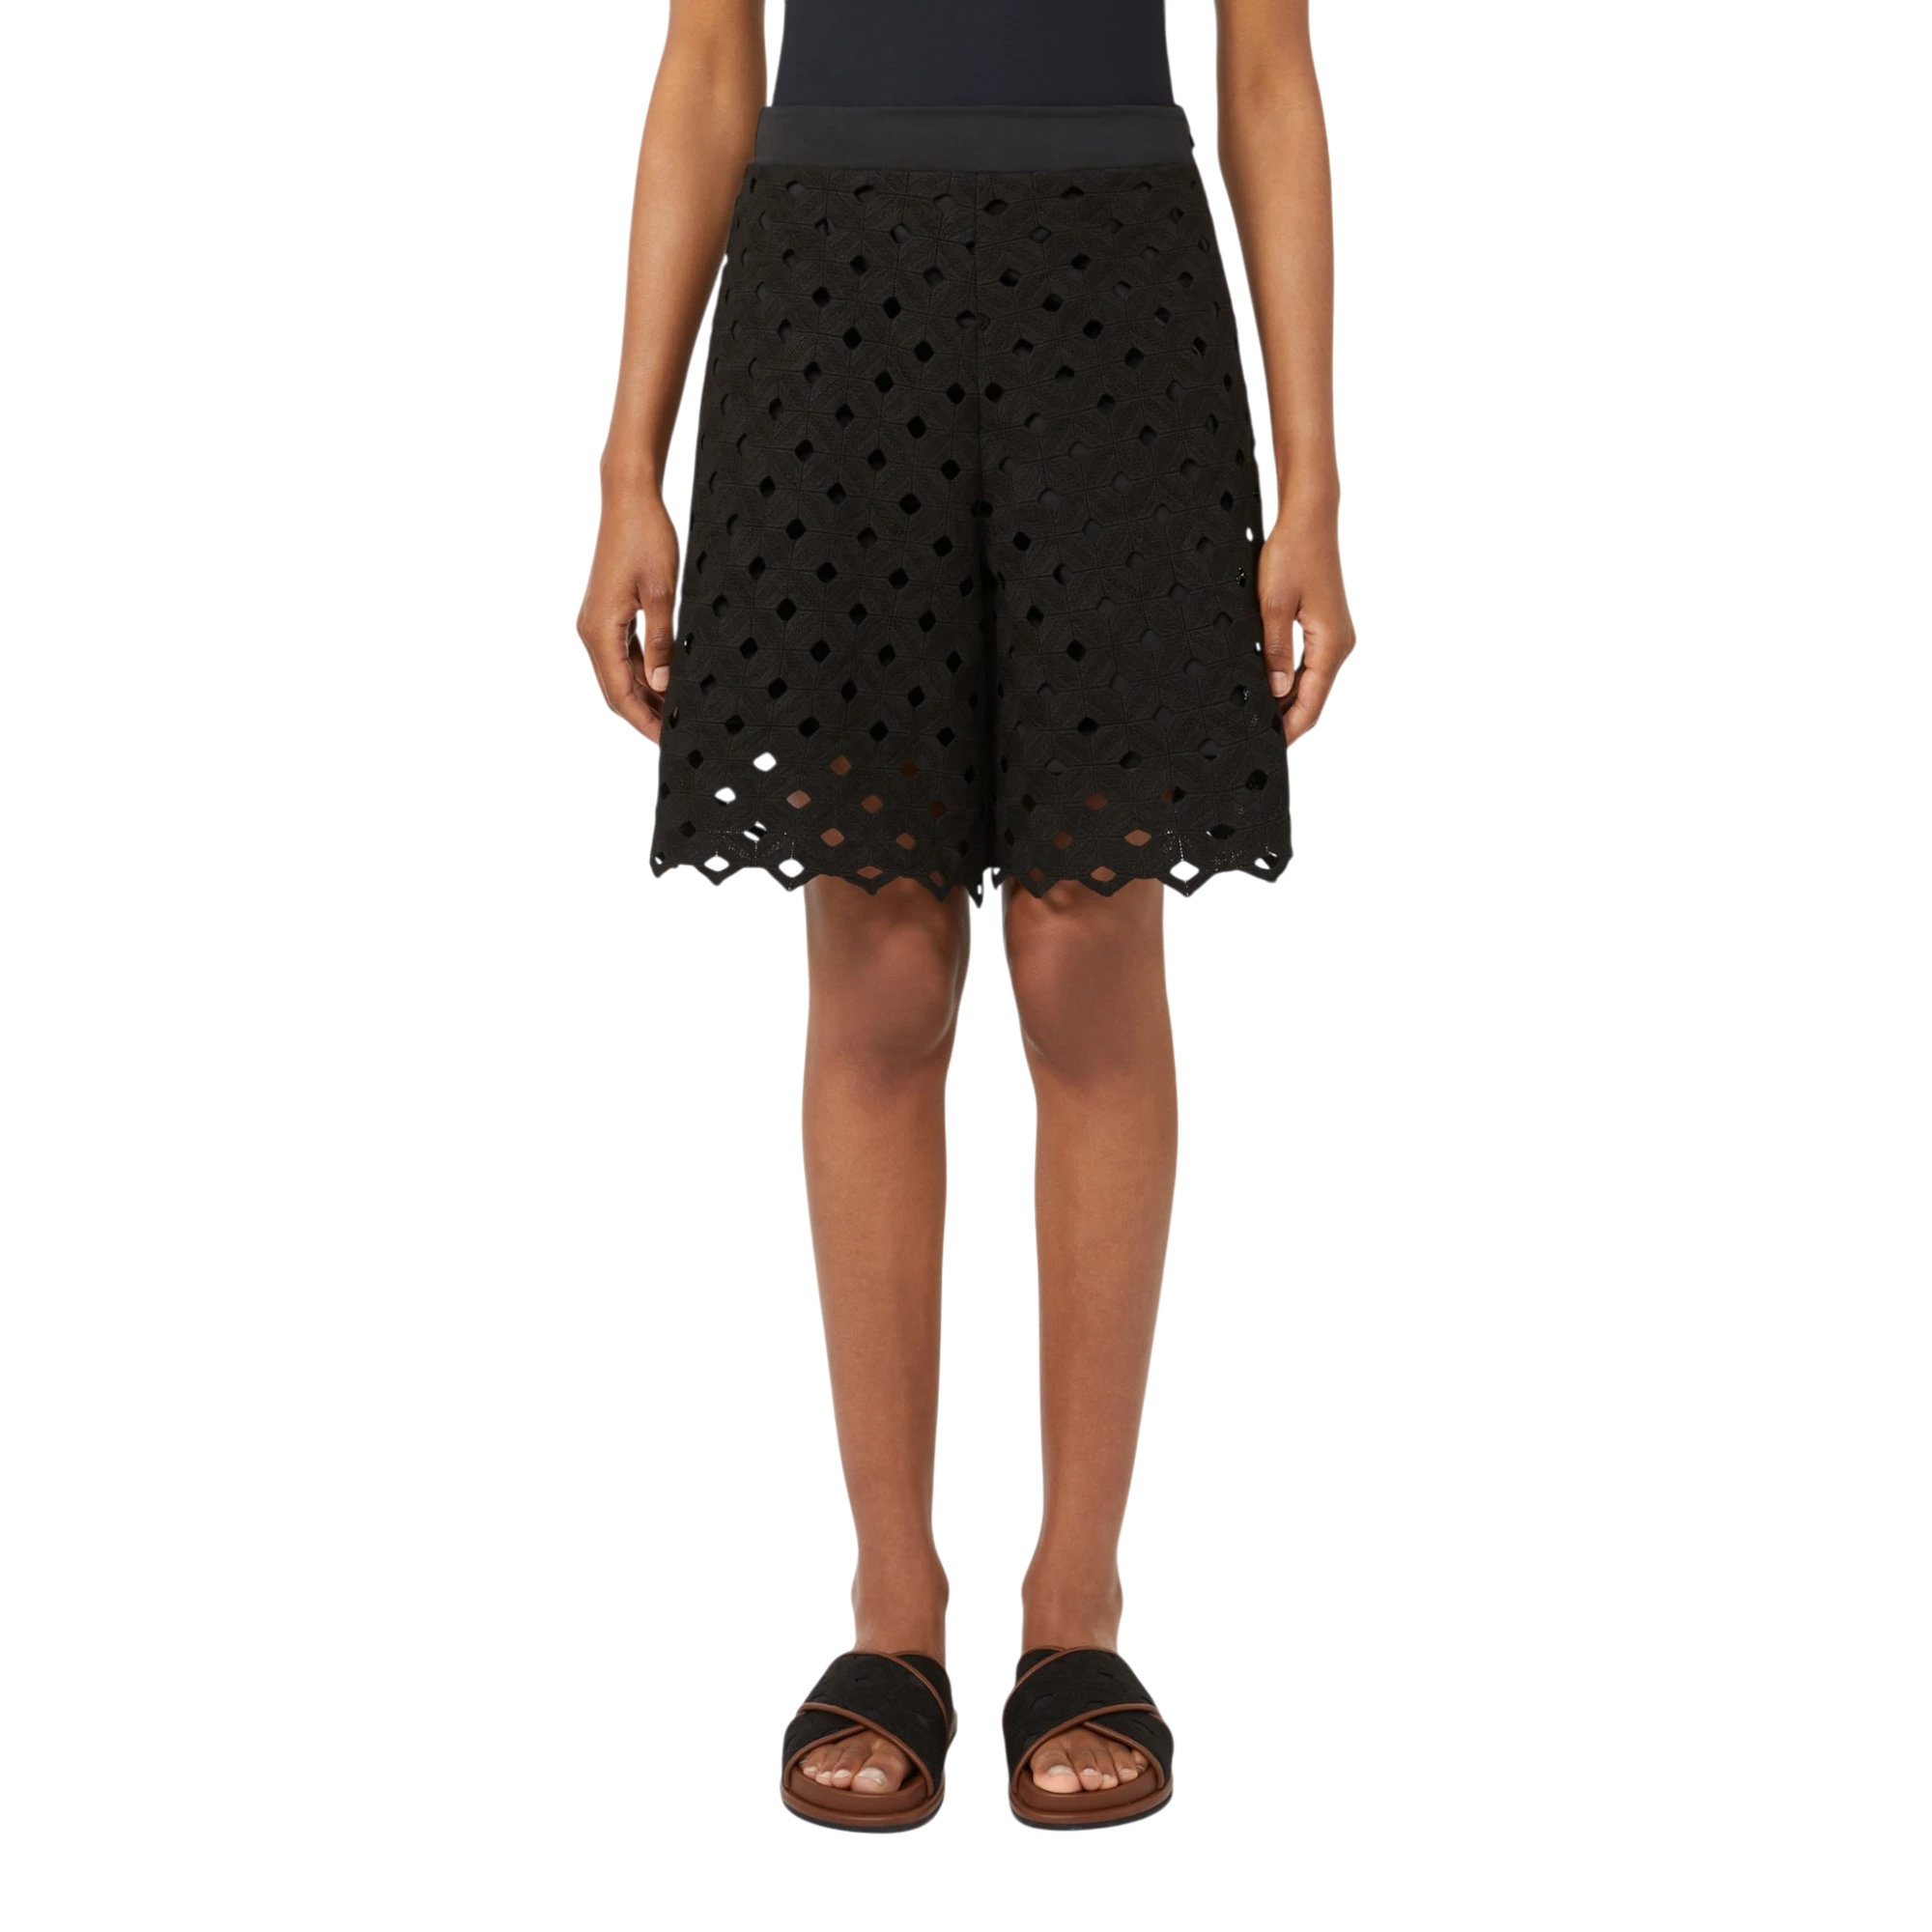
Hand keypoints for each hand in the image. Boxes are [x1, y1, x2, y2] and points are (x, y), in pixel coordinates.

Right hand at [576, 484, 680, 744]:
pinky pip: (619, 655)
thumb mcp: (663, 594)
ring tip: (670, 713)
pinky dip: (638, 674)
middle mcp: (592, 630)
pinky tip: (659, 682)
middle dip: (641, 715)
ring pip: (617, 674)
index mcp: (602, 630)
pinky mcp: (606, 614)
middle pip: (614, 689)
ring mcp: (597, 622)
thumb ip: (661, 643)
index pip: (620, 693)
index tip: (665, 739)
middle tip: (672, 734)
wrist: (629, 501)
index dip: (643, 720)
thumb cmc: (646, 538)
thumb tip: (661, 685)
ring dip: (641, 696)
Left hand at [1257, 503, 1354, 749]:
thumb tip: (1277, 691)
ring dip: (1293, 701)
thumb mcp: (1274, 607)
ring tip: (1265, 718)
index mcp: (1330, 644)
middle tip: (1262, 736)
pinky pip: (1313, 664)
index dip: (1291, 727)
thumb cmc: (1293, 555)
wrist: (1309, 521)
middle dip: (1292, 720)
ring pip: (1314, 682)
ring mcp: (1335, 636)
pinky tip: (1277, 687)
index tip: (1271, 744)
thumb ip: (1276, 653)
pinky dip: (1297, 680)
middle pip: (1316, 697)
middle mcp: (1339, 644)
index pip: (1312, 701)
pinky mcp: (1327, 627)